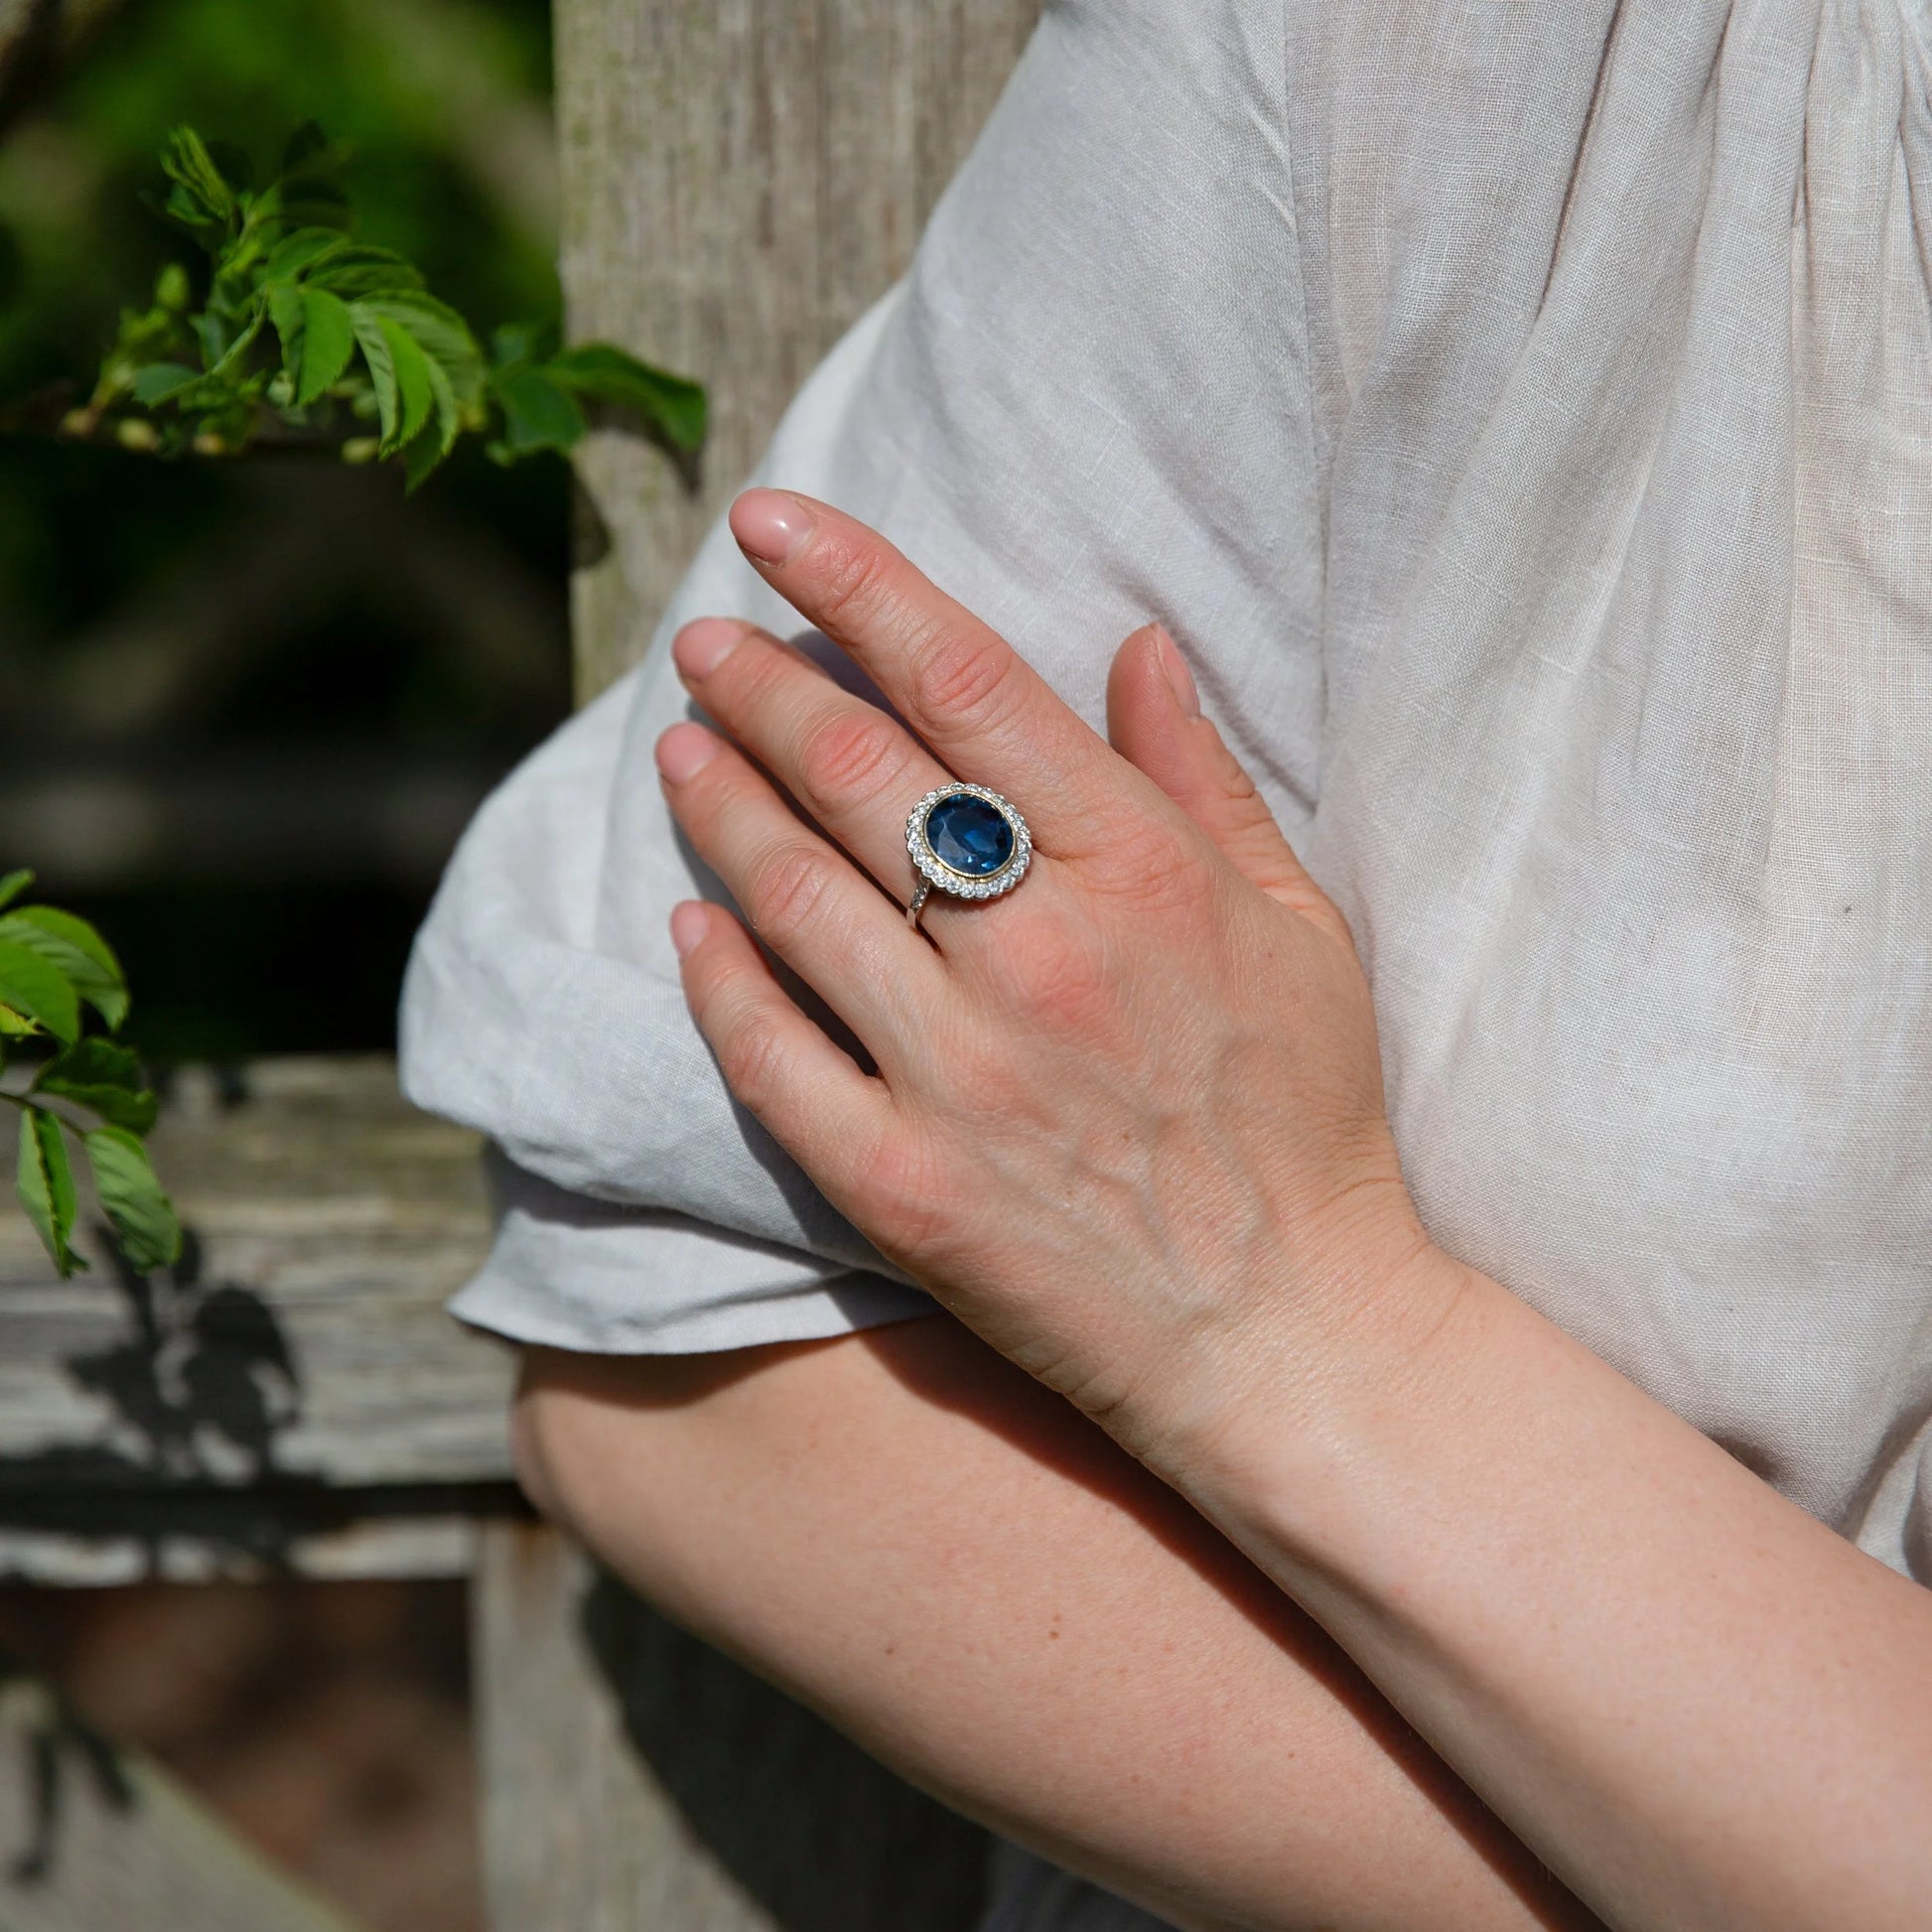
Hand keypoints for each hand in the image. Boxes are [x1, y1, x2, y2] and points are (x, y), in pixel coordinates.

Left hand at [656, 490, 1462, 1473]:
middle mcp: (1040, 956)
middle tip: (704, 639)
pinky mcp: (900, 1184)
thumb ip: (1205, 778)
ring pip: (794, 896)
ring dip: (720, 804)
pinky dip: (717, 977)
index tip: (775, 521)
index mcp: (1143, 872)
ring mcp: (959, 1076)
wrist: (1290, 1333)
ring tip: (680, 746)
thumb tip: (1138, 640)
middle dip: (761, 682)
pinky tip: (687, 921)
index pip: (965, 679)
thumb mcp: (1296, 926)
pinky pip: (770, 1055)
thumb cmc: (1304, 1117)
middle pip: (857, 771)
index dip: (855, 579)